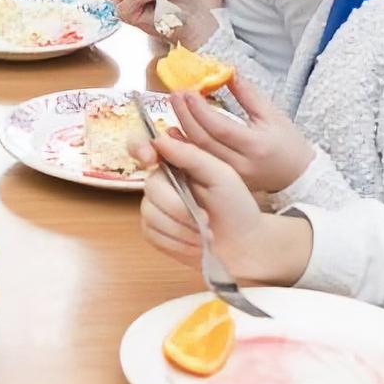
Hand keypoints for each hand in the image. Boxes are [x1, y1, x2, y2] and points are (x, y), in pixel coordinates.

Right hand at [131, 133, 309, 285]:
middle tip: (204, 218)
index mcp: (176, 164)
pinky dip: (176, 243)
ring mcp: (155, 208)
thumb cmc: (237, 207)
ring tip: (205, 235)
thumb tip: (160, 138)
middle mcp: (162, 183)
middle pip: (150, 188)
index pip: (144, 147)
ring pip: (150, 213)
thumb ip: (192, 156)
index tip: (149, 159)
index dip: (138, 148)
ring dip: (181, 229)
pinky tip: (195, 245)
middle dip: (178, 207)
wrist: (245, 245)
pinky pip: (151, 234)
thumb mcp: (221, 175)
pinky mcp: (153, 232)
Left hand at [170, 82, 314, 193]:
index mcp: (255, 145)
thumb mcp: (273, 116)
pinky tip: (174, 134)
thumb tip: (228, 72)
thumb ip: (249, 95)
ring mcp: (230, 177)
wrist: (298, 177)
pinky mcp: (224, 183)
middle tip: (174, 95)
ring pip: (197, 154)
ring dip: (179, 132)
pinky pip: (199, 165)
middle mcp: (240, 163)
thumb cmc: (288, 144)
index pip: (220, 127)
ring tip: (173, 110)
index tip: (187, 91)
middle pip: (203, 140)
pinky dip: (185, 148)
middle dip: (184, 116)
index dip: (200, 110)